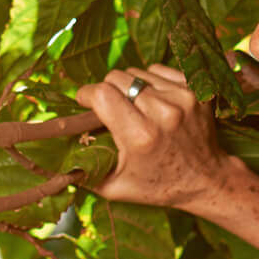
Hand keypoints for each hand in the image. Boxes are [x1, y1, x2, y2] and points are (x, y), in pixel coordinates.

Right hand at [74, 65, 236, 211]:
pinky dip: (152, 82)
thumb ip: (82, 171)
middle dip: (107, 90)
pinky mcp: (196, 89)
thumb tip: (51, 159)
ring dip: (131, 87)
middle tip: (112, 110)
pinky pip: (159, 70)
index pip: (101, 93)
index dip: (87, 95)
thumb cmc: (158, 186)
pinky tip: (156, 102)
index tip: (85, 102)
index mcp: (141, 137)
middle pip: (117, 78)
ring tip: (137, 109)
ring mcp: (183, 98)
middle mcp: (163, 112)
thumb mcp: (114, 187)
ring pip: (138, 72)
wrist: (207, 179)